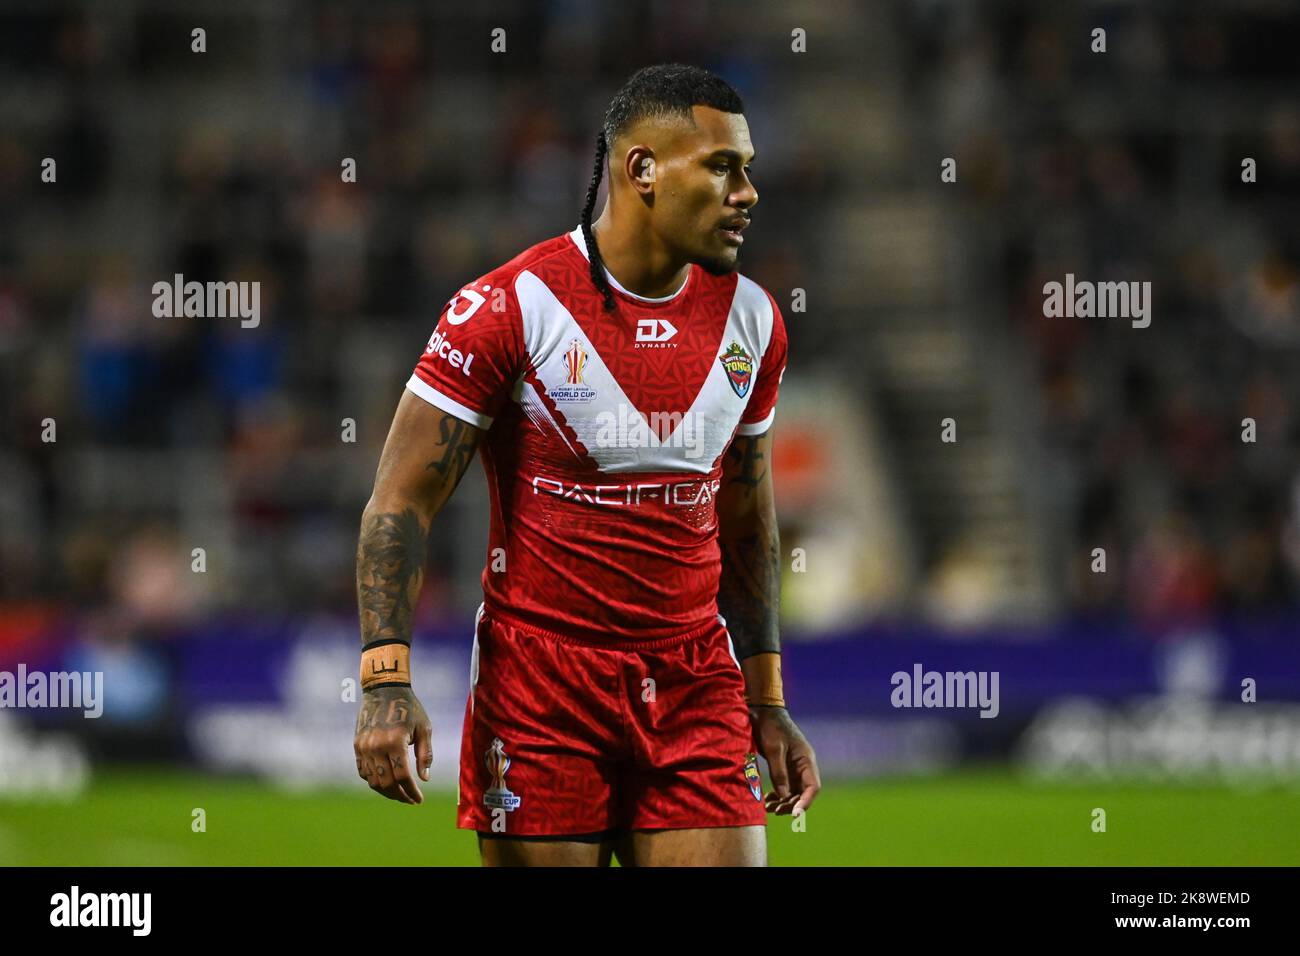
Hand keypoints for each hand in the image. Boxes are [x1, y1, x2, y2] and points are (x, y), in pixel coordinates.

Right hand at [355, 685, 432, 803]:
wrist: (384, 689)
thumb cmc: (409, 707)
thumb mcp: (424, 728)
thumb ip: (425, 754)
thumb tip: (424, 779)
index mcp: (395, 741)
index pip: (403, 777)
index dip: (412, 792)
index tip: (419, 800)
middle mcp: (376, 746)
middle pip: (387, 783)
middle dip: (400, 796)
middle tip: (411, 799)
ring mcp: (364, 747)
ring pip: (373, 781)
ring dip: (386, 792)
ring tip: (400, 793)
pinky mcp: (357, 745)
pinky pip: (363, 771)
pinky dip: (373, 781)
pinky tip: (386, 782)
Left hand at [749, 705, 820, 815]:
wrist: (763, 711)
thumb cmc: (770, 727)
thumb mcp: (774, 749)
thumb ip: (779, 772)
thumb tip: (784, 796)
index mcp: (806, 760)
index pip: (813, 787)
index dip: (805, 802)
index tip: (794, 815)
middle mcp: (803, 766)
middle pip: (803, 793)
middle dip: (790, 805)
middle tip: (774, 811)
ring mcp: (794, 767)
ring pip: (793, 792)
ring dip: (783, 802)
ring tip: (768, 807)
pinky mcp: (784, 767)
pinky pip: (785, 786)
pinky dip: (777, 794)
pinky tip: (767, 799)